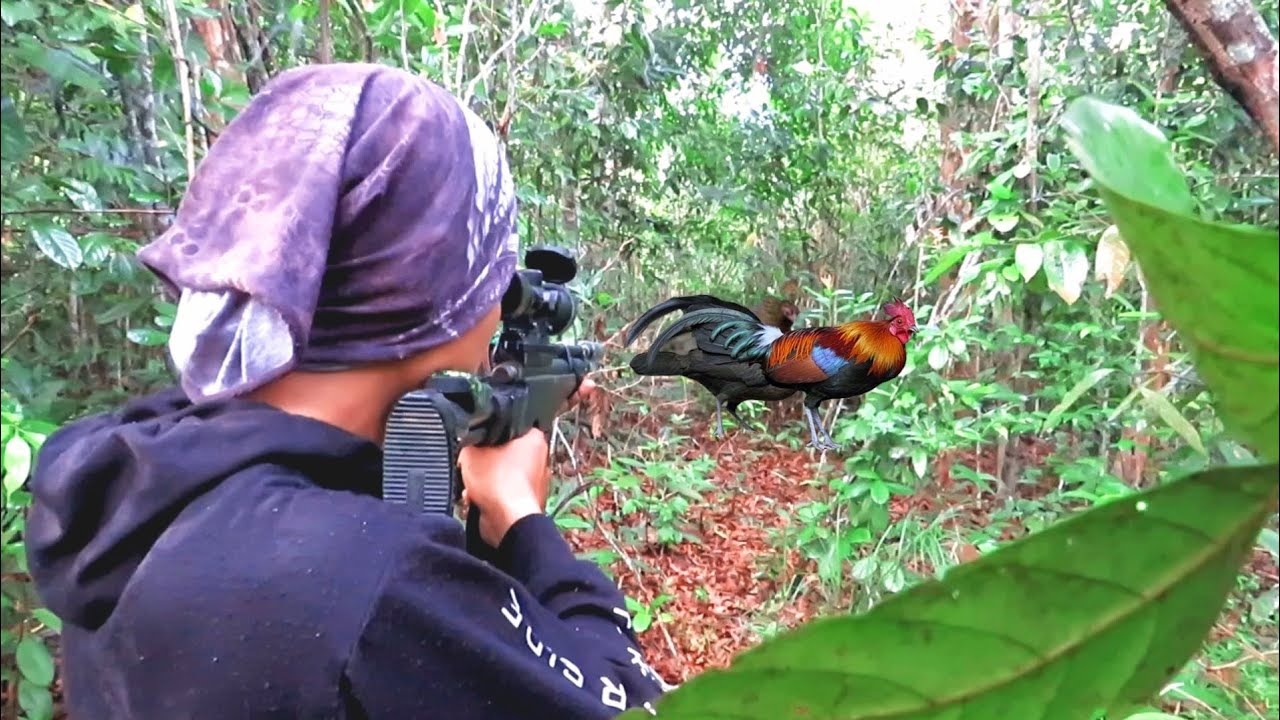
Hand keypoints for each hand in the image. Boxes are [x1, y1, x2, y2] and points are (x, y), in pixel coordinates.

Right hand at [458, 376, 596, 546]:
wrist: (506, 520)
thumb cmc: (496, 481)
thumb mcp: (472, 452)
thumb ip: (469, 440)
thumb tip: (468, 441)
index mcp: (534, 438)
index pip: (511, 423)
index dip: (489, 429)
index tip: (475, 436)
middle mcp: (539, 458)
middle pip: (502, 450)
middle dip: (483, 459)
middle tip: (469, 462)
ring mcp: (534, 480)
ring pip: (500, 471)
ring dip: (482, 478)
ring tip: (471, 484)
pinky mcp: (525, 499)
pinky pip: (502, 490)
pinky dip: (488, 493)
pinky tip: (475, 498)